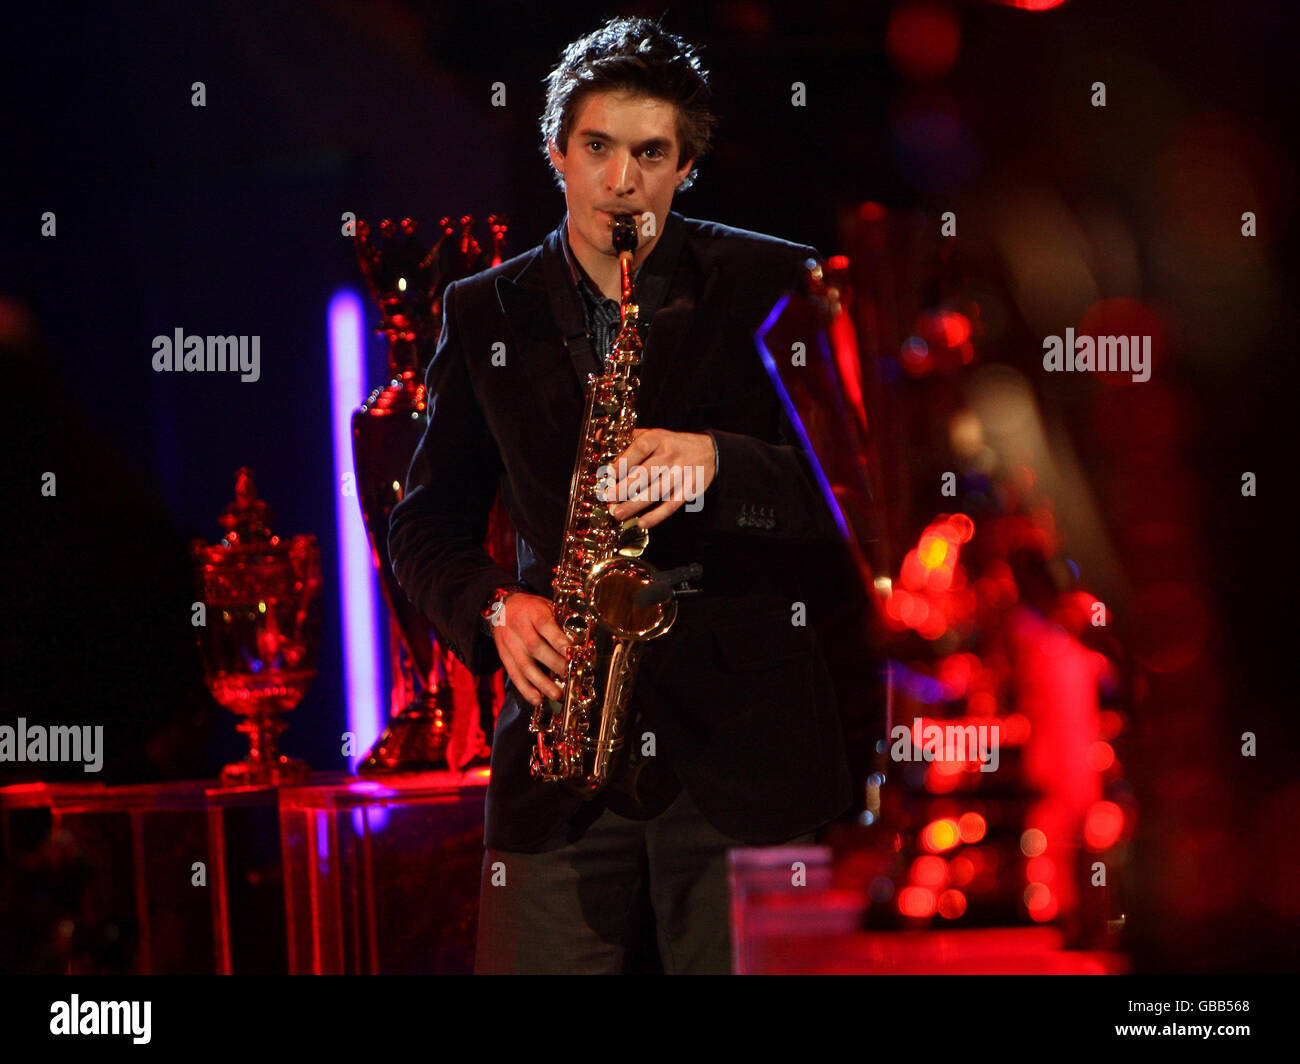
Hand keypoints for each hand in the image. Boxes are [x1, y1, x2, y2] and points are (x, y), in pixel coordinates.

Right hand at [489, 592, 571, 706]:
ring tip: (556, 694)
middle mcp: (520, 628)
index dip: (559, 640)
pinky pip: (514, 675)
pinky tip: (537, 699)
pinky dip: (525, 689)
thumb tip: (582, 640)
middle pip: (536, 648)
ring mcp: (510, 644)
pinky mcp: (504, 656)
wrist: (501, 607)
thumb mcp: (547, 605)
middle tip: (570, 675)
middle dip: (554, 664)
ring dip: (541, 682)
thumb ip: (561, 621)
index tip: (573, 653)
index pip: (545, 625)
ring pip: (524, 665)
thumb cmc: (531, 608)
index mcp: (533, 612)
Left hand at [603, 428, 715, 529]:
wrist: (710, 451)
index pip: (639, 449)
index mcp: (658, 439)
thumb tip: (603, 441)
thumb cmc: (674, 444)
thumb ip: (631, 439)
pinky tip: (641, 523)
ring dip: (634, 505)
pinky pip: (670, 505)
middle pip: (645, 474)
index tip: (609, 473)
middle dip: (624, 488)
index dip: (623, 461)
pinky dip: (656, 516)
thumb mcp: (655, 434)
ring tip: (617, 513)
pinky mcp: (689, 490)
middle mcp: (669, 456)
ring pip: (655, 492)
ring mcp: (680, 474)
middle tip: (607, 498)